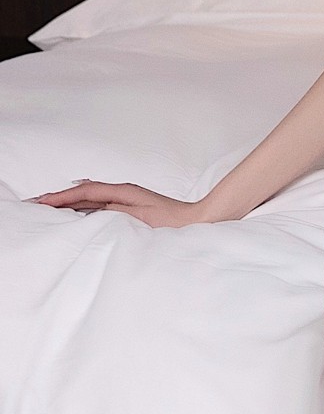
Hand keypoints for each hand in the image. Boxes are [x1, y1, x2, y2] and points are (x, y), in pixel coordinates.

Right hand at [26, 180, 205, 228]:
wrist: (197, 221)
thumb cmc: (172, 222)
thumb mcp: (139, 217)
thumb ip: (114, 212)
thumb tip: (90, 209)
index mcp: (123, 191)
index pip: (85, 191)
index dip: (61, 196)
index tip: (41, 201)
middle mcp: (123, 192)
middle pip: (84, 192)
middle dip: (60, 198)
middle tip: (36, 203)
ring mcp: (127, 199)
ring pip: (91, 198)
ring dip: (70, 202)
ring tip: (48, 207)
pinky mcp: (131, 208)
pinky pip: (100, 205)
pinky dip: (83, 208)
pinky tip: (76, 212)